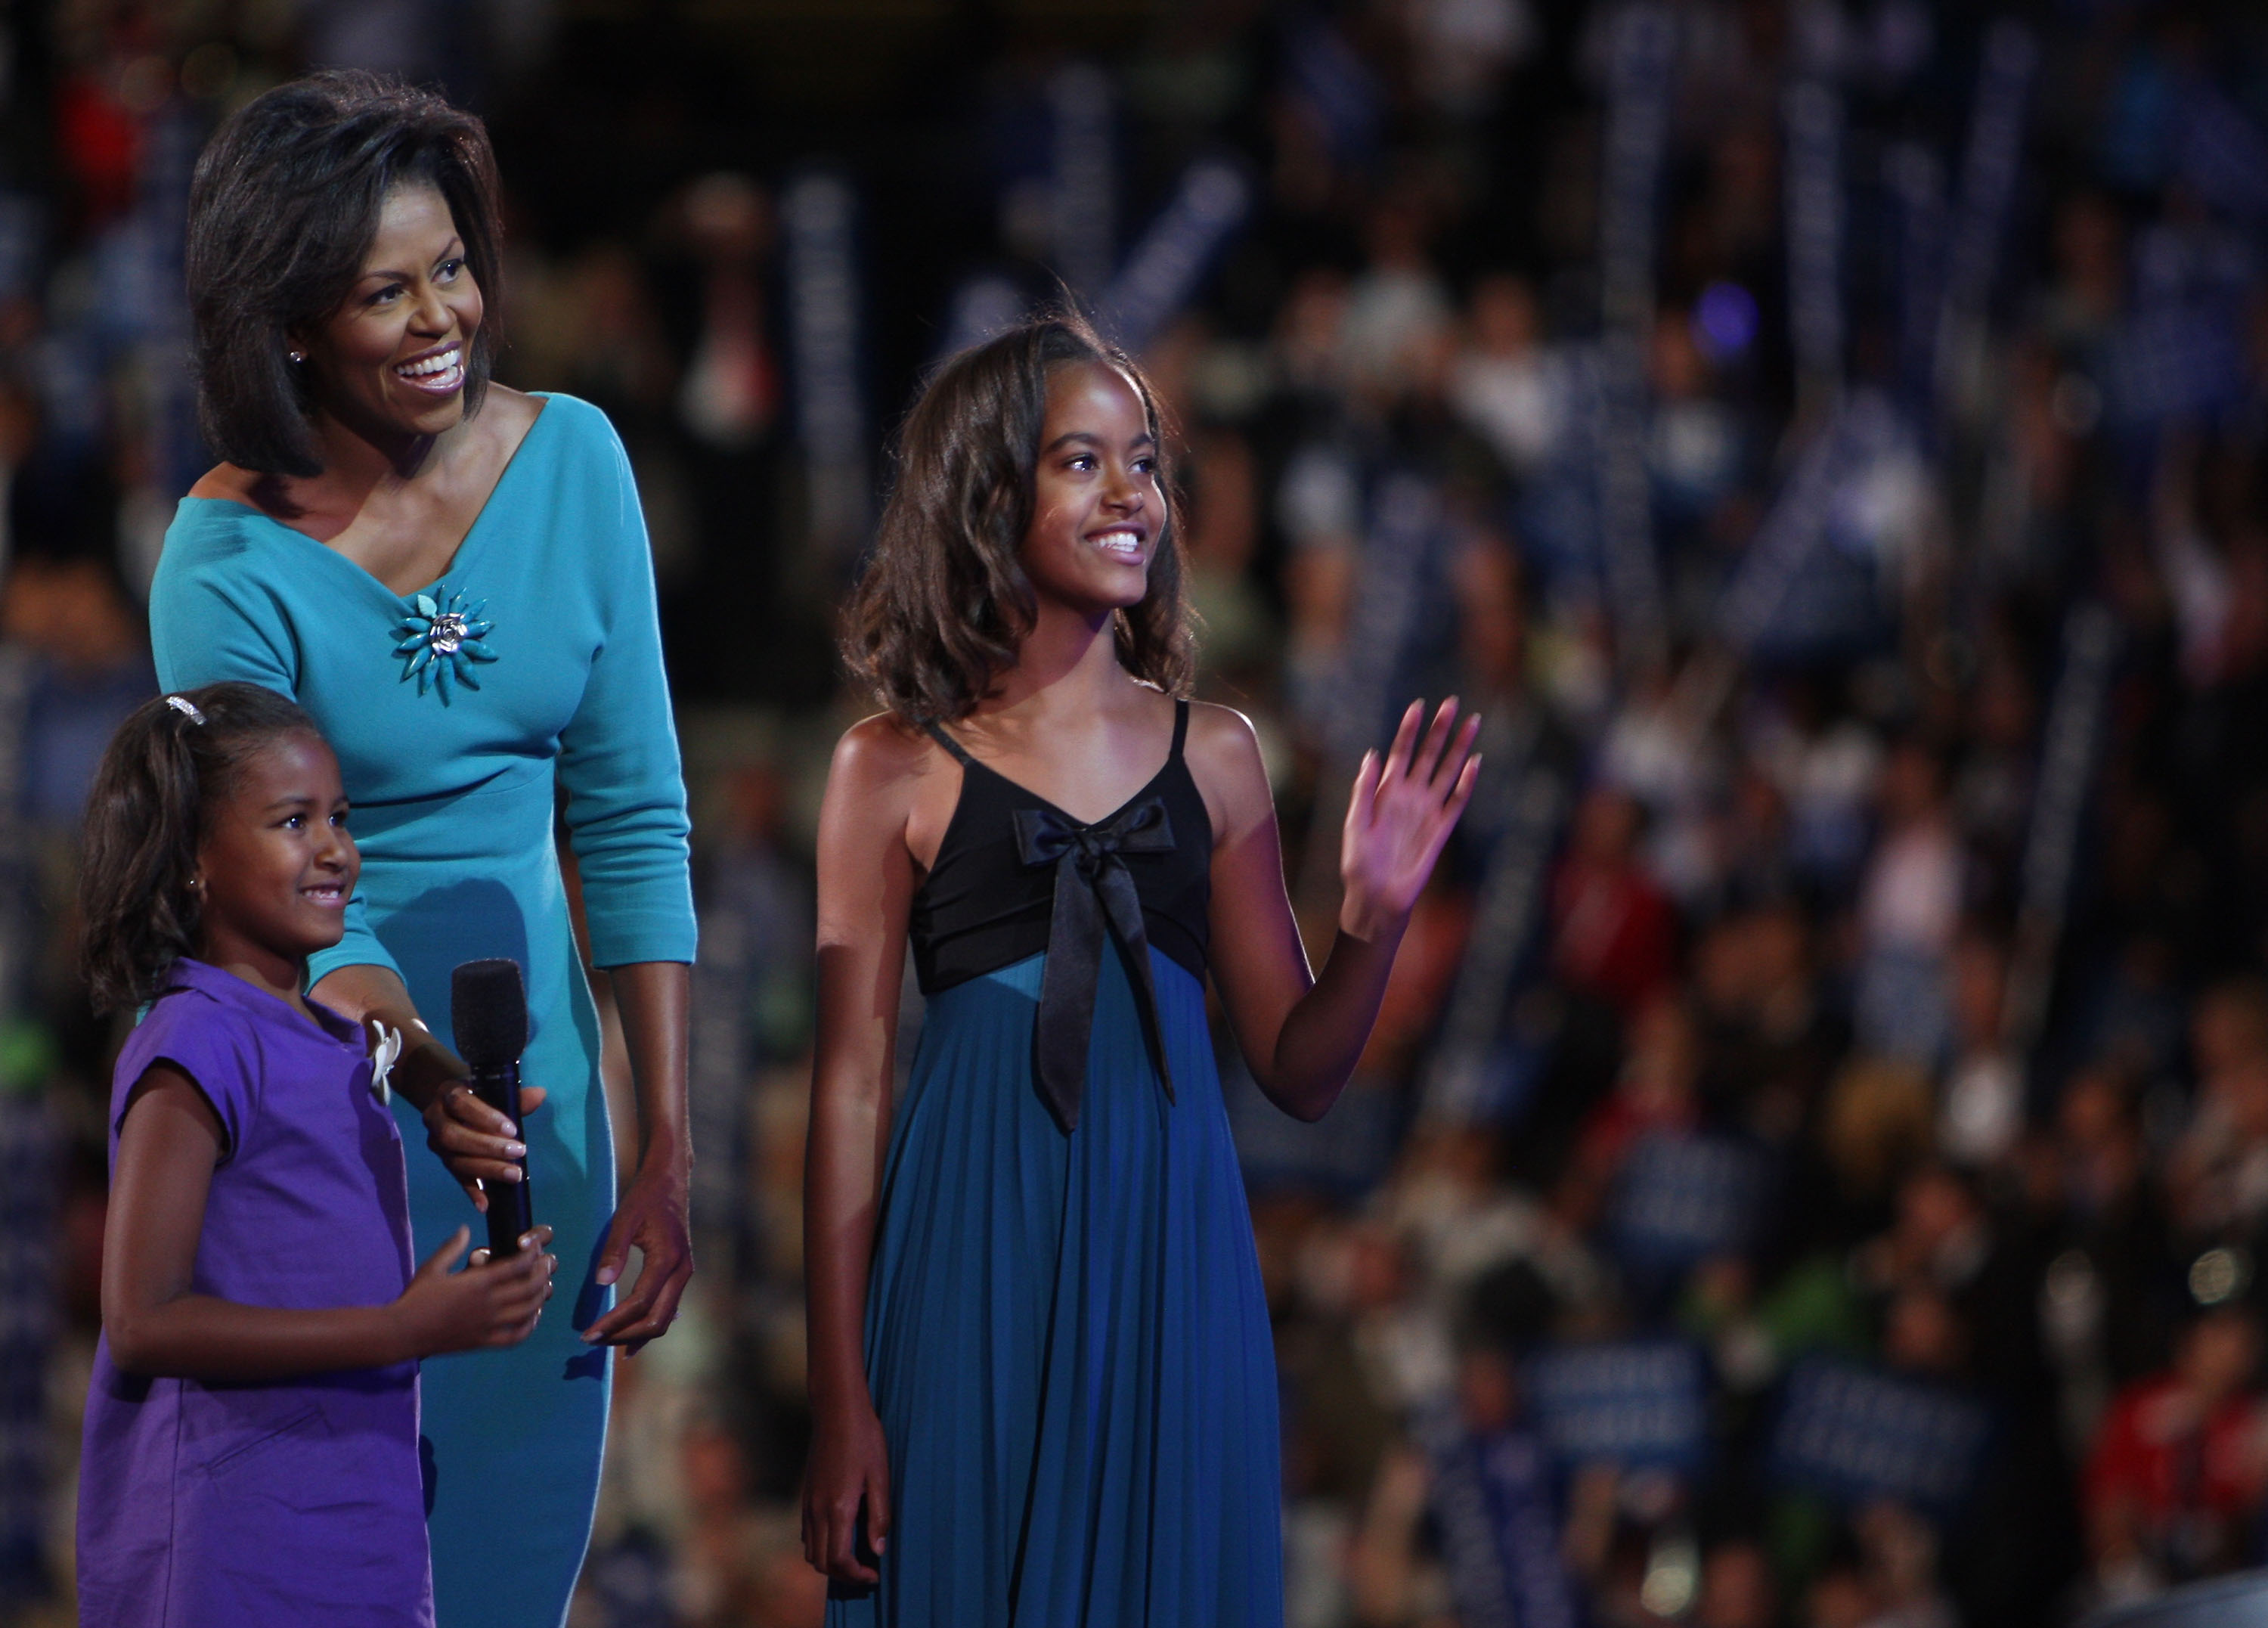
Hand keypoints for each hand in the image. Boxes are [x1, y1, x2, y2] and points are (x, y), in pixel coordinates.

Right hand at [393, 1224, 556, 1357]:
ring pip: (528, 1311)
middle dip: (543, 1273)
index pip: (517, 1265)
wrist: (403, 1332)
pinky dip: (529, 1327)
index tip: (535, 1247)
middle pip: (529, 1287)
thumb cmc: (416, 1297)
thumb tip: (466, 1229)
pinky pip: (515, 1337)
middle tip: (547, 1263)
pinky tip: (533, 1317)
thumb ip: (452, 1247)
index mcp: (478, 1282)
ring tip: (545, 1286)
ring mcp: (488, 1325)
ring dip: (541, 1297)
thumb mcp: (433, 1267)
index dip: (532, 1254)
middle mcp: (488, 1303)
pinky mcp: (484, 1342)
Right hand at [422, 1083, 548, 1210]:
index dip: (485, 1117)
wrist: (453, 1103)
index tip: (512, 1129)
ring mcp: (437, 1144)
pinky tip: (486, 1204)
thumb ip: (515, 1096)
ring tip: (514, 1175)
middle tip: (519, 1152)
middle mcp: (435, 1119)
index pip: (461, 1104)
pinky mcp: (444, 1162)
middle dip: (487, 1146)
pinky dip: (472, 1191)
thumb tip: (540, 1094)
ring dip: (486, 1169)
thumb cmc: (480, 1095)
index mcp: (448, 1093)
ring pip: (454, 1160)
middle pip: (454, 1136)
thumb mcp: (494, 1090)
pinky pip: (456, 1178)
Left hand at [581, 1158, 692, 1352]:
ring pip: (664, 1319)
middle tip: (592, 1339)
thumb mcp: (625, 1219)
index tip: (588, 1333)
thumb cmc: (645, 1197)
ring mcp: (684, 1275)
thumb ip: (614, 1251)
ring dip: (635, 1335)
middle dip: (623, 1335)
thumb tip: (602, 1283)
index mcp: (668, 1259)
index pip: (640, 1302)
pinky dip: (648, 1327)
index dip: (614, 1322)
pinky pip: (667, 1310)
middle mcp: (681, 1272)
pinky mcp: (680, 1275)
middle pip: (656, 1320)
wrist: (671, 1181)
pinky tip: (631, 1339)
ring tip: (606, 1341)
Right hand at [802, 1398, 890, 1584]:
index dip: (856, 1575)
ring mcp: (807, 1503)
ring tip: (856, 1558)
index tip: (874, 1575)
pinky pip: (807, 1533)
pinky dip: (821, 1545)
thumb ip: (880, 1516)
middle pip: (820, 1562)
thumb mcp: (881, 1477)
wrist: (837, 1411)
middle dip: (843, 1575)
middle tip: (867, 1572)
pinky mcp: (805, 1495)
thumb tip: (879, 1550)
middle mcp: (817, 1510)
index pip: (838, 1560)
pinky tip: (841, 1535)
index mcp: (838, 1508)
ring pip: (809, 1550)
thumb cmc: (864, 1440)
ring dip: (830, 1562)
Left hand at [1340, 697, 1480, 940]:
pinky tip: (1474, 763)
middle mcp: (1409, 797)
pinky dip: (1466, 784)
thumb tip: (1372, 755)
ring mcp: (1427, 811)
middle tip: (1452, 702)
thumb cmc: (1359, 864)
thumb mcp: (1354, 824)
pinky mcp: (1440, 830)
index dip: (1410, 730)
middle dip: (1440, 730)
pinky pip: (1457, 802)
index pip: (1401, 753)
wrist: (1377, 897)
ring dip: (1459, 748)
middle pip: (1428, 755)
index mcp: (1386, 792)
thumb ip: (1363, 790)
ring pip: (1447, 772)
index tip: (1418, 706)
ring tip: (1472, 723)